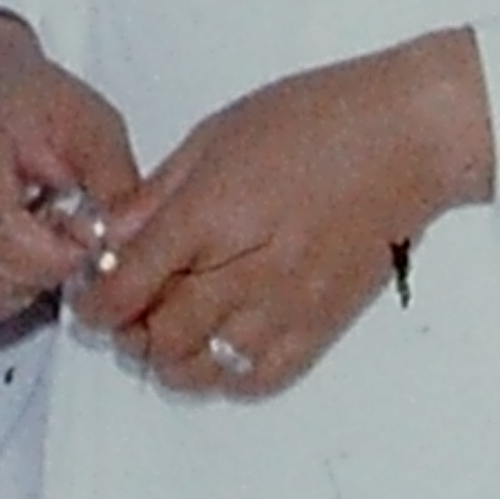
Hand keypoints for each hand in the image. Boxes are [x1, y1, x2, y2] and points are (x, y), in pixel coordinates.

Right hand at [0, 17, 142, 328]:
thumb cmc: (31, 102)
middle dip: (40, 273)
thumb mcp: (90, 122)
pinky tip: (18, 249)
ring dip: (21, 284)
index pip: (0, 234)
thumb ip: (115, 182)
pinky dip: (0, 285)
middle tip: (67, 238)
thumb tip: (125, 241)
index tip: (84, 232)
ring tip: (43, 240)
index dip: (53, 252)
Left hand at [85, 28, 489, 396]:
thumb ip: (157, 193)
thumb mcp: (216, 135)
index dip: (96, 301)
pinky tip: (217, 345)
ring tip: (168, 330)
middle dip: (128, 331)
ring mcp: (287, 305)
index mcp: (212, 213)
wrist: (408, 139)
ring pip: (202, 368)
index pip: (129, 283)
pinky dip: (224, 374)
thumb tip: (106, 233)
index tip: (91, 297)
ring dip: (170, 358)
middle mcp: (246, 268)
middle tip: (126, 311)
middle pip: (159, 335)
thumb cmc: (315, 119)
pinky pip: (257, 378)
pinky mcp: (321, 326)